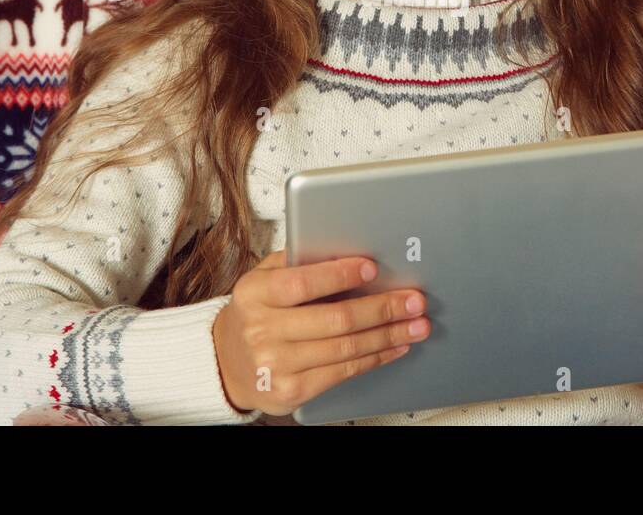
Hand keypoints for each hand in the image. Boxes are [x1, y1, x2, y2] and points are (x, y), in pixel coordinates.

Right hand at [212, 250, 429, 414]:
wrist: (227, 363)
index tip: (372, 268)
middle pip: (335, 319)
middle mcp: (263, 330)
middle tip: (413, 300)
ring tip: (415, 324)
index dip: (341, 275)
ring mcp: (277, 365)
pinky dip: (375, 357)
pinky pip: (344, 372)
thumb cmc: (255, 313)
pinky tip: (394, 346)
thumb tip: (346, 250)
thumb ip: (298, 262)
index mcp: (255, 294)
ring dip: (389, 335)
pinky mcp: (292, 391)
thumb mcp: (263, 278)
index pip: (302, 283)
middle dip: (382, 308)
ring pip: (346, 348)